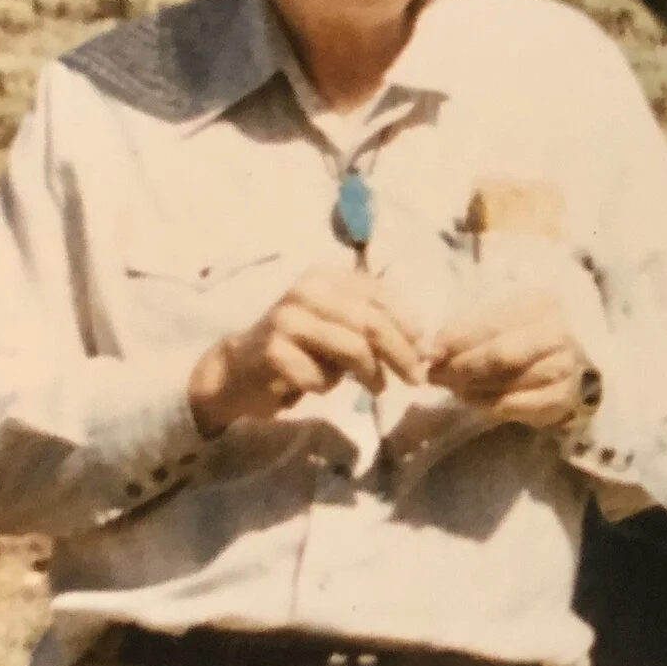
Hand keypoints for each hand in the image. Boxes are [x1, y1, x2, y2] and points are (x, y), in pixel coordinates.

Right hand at [187, 266, 426, 436]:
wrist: (240, 369)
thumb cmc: (302, 348)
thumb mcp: (342, 328)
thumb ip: (378, 328)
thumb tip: (427, 345)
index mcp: (328, 277)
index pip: (383, 296)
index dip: (410, 326)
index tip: (426, 353)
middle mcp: (307, 290)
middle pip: (372, 323)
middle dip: (401, 354)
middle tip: (416, 380)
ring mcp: (287, 318)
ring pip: (352, 347)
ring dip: (371, 374)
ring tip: (377, 388)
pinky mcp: (272, 350)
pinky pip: (319, 376)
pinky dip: (327, 387)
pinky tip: (317, 385)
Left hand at [427, 290, 592, 430]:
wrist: (566, 367)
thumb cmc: (522, 337)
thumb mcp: (497, 322)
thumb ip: (466, 330)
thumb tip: (431, 349)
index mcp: (541, 304)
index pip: (491, 324)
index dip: (456, 339)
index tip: (430, 352)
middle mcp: (557, 334)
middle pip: (501, 355)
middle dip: (462, 366)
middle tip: (436, 374)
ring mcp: (564, 368)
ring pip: (506, 383)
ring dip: (469, 388)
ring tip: (451, 386)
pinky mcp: (560, 399)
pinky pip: (513, 405)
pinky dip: (485, 404)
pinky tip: (472, 399)